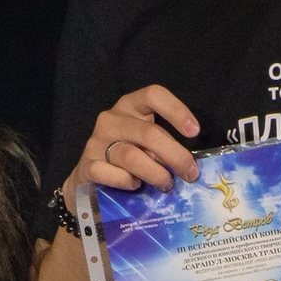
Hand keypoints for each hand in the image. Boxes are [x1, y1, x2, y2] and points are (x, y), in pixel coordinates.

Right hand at [67, 85, 199, 195]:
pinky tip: (134, 185)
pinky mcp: (86, 165)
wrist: (91, 178)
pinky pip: (108, 173)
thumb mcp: (147, 143)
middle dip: (175, 156)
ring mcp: (96, 142)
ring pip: (131, 156)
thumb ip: (163, 147)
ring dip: (155, 173)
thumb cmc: (128, 156)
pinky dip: (125, 181)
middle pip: (148, 133)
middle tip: (190, 174)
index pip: (153, 95)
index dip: (176, 110)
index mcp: (130, 106)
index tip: (194, 132)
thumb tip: (189, 166)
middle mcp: (112, 119)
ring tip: (166, 185)